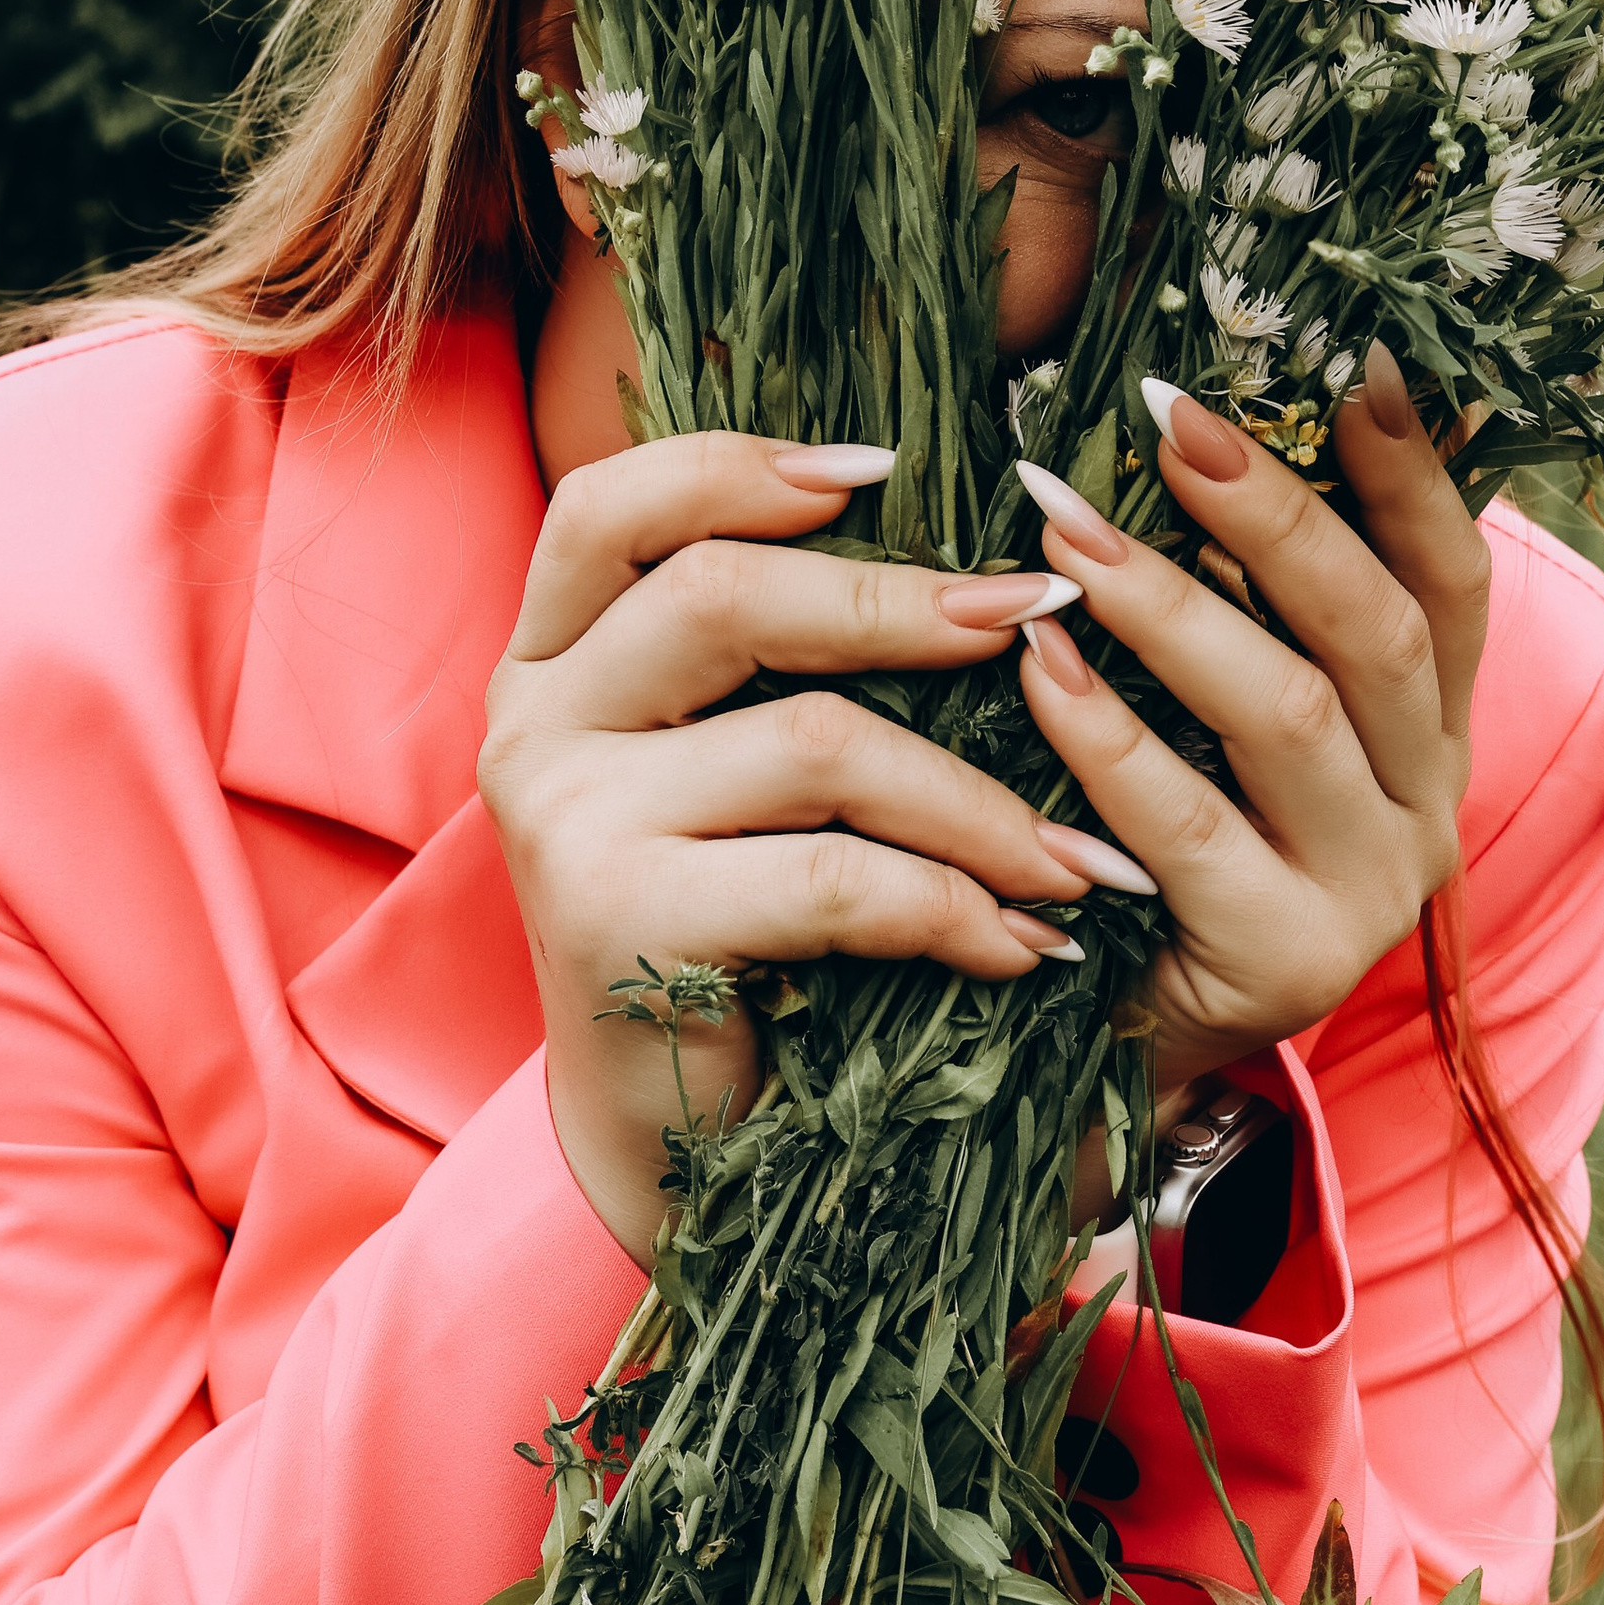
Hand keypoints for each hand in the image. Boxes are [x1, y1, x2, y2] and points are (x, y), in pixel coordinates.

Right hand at [479, 434, 1154, 1267]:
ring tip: (1072, 853)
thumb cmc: (731, 930)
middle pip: (722, 595)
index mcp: (549, 658)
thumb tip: (962, 543)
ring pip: (812, 743)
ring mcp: (563, 822)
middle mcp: (531, 723)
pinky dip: (955, 905)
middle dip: (900, 603)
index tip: (880, 470)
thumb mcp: (726, 769)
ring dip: (975, 797)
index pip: (609, 505)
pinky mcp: (619, 925)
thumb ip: (771, 655)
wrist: (668, 1140)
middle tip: (1031, 617)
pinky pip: (833, 879)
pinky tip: (1024, 941)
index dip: (738, 464)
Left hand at [1014, 344, 1492, 1165]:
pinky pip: (1192, 830)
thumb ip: (1239, 601)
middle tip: (1167, 416)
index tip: (1361, 360)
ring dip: (1172, 606)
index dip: (1416, 475)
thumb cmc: (1153, 844)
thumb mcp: (1219, 719)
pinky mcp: (1280, 961)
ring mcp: (1364, 890)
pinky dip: (1110, 737)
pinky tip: (1038, 664)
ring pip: (1292, 717)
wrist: (1112, 1043)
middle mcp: (1424, 802)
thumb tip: (1182, 415)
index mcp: (1428, 727)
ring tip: (1065, 523)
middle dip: (1274, 512)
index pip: (1454, 581)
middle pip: (1380, 631)